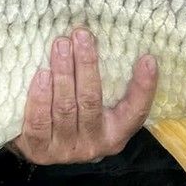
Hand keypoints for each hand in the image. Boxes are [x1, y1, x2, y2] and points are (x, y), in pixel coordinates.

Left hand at [10, 29, 156, 164]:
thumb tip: (106, 39)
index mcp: (116, 132)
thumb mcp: (97, 104)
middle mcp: (94, 144)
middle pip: (91, 101)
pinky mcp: (41, 150)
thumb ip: (106, 83)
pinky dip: (40, 97)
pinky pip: (40, 122)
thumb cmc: (74, 112)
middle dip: (86, 65)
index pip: (135, 111)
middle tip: (81, 35)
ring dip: (63, 74)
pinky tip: (42, 74)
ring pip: (65, 108)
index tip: (148, 59)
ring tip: (60, 46)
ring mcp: (67, 149)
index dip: (144, 87)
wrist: (38, 145)